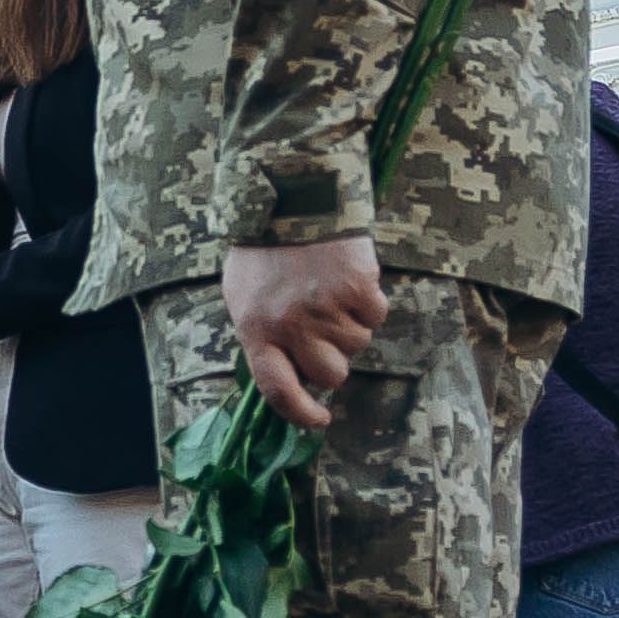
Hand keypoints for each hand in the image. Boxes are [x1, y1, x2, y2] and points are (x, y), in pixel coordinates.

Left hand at [220, 232, 387, 431]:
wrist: (291, 198)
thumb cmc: (264, 250)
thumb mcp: (243, 296)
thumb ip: (261, 336)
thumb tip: (287, 374)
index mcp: (257, 331)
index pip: (279, 392)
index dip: (301, 414)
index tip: (318, 419)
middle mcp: (292, 327)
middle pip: (330, 375)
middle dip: (333, 358)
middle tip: (324, 329)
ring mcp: (328, 309)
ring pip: (357, 344)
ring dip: (350, 324)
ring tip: (329, 289)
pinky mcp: (358, 288)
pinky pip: (376, 315)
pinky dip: (368, 300)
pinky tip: (348, 277)